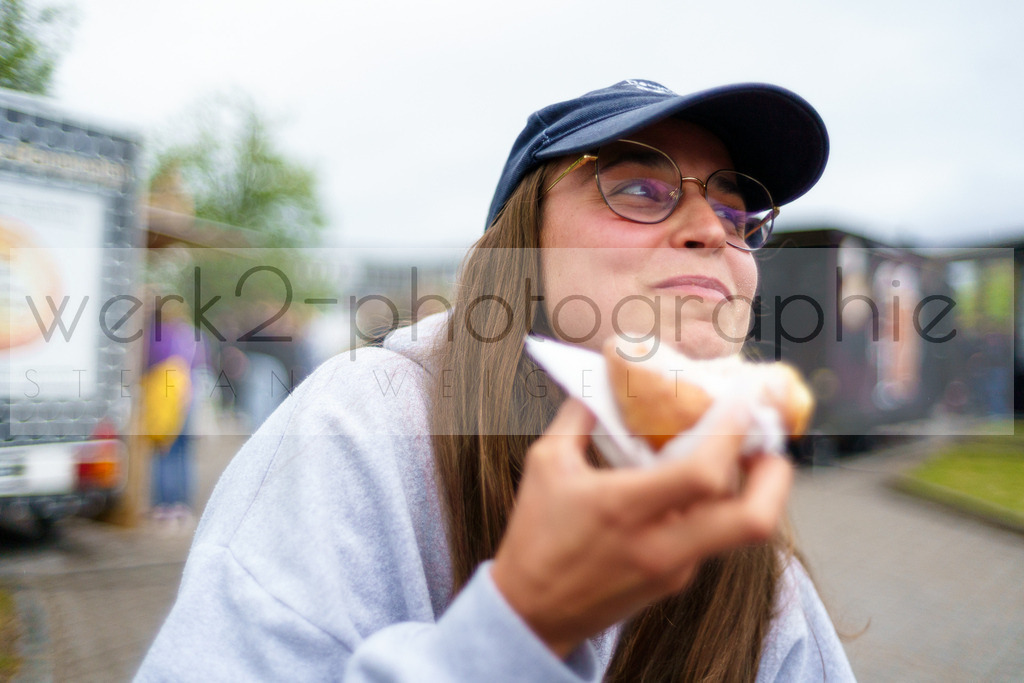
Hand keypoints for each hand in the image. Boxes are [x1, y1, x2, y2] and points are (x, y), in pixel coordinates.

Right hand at [490, 398, 792, 657]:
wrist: (533, 612)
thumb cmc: (536, 535)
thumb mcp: (545, 464)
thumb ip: (579, 416)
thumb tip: (602, 378)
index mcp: (624, 509)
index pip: (703, 473)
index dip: (733, 433)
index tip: (742, 399)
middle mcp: (659, 544)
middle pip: (753, 520)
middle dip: (776, 475)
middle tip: (771, 442)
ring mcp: (673, 569)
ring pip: (738, 528)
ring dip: (751, 488)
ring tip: (741, 453)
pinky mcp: (675, 582)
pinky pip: (712, 538)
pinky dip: (717, 505)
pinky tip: (700, 484)